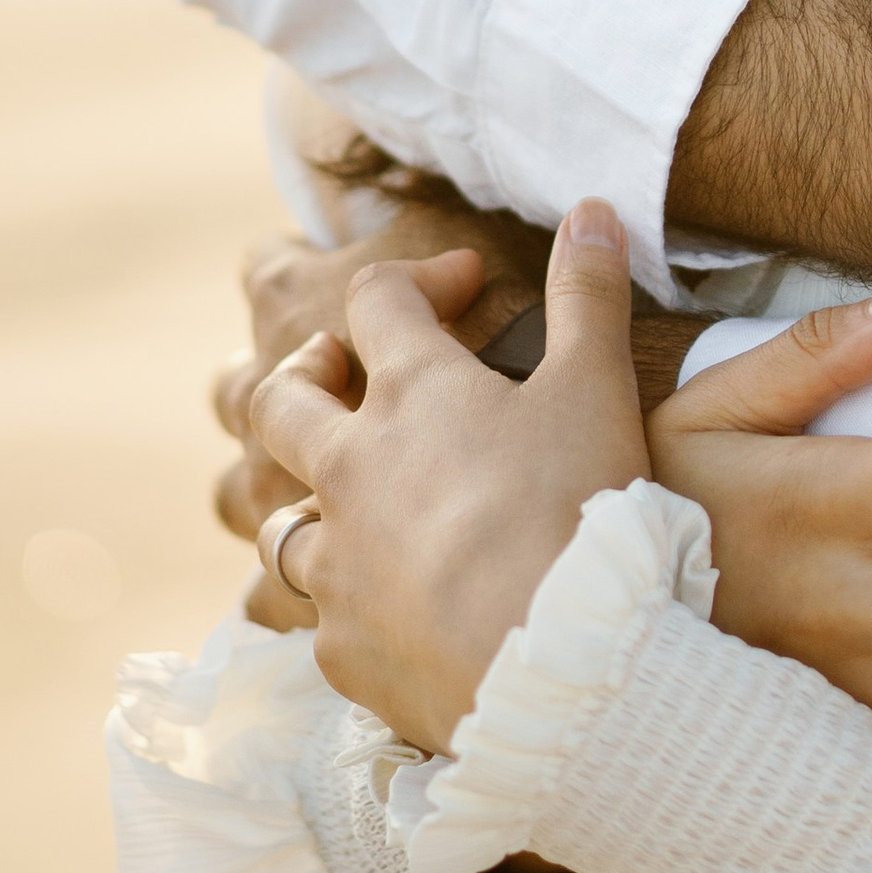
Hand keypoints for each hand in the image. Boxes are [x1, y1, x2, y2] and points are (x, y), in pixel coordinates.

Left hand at [248, 203, 650, 752]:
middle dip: (304, 374)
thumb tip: (590, 208)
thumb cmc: (579, 509)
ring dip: (302, 499)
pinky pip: (309, 620)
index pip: (377, 300)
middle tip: (341, 372)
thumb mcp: (597, 386)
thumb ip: (589, 294)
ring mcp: (335, 567)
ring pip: (273, 521)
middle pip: (279, 402)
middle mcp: (349, 472)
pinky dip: (336, 603)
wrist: (559, 664)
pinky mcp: (340, 649)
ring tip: (344, 503)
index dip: (417, 278)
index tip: (463, 284)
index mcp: (411, 394)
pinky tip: (375, 609)